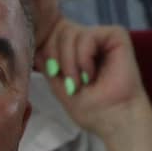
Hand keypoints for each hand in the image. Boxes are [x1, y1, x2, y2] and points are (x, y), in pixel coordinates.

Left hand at [34, 17, 151, 141]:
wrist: (115, 119)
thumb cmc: (90, 108)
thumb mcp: (58, 85)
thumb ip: (47, 64)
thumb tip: (35, 47)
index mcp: (75, 50)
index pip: (50, 35)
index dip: (45, 51)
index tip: (53, 74)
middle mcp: (87, 40)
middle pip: (57, 31)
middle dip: (56, 58)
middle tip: (68, 83)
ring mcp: (101, 36)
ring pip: (69, 33)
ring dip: (69, 62)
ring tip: (80, 83)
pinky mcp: (116, 35)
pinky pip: (87, 35)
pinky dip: (83, 57)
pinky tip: (91, 73)